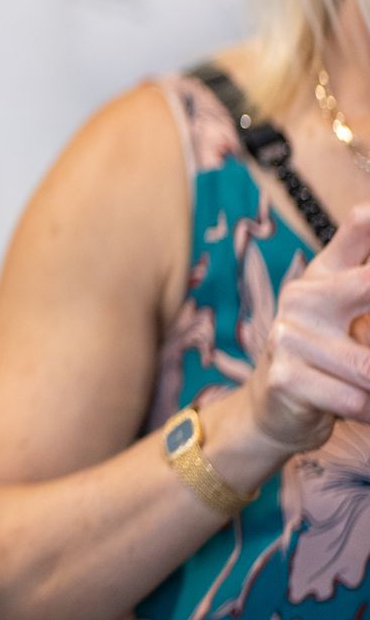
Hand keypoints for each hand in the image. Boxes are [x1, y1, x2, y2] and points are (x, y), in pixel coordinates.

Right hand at [241, 206, 369, 455]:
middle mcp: (305, 295)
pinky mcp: (286, 376)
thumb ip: (365, 284)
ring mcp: (290, 335)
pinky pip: (356, 400)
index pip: (360, 226)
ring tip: (369, 385)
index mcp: (325, 272)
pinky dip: (369, 411)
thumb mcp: (348, 312)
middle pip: (367, 284)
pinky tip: (360, 406)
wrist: (275, 405)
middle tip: (364, 327)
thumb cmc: (326, 353)